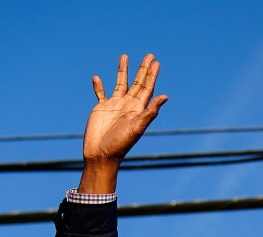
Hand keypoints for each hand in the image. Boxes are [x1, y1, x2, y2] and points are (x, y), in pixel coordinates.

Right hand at [78, 54, 167, 193]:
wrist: (101, 155)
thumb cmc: (120, 144)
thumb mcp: (138, 127)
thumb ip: (150, 112)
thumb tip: (165, 96)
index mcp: (138, 109)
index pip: (147, 88)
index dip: (152, 75)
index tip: (156, 62)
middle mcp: (128, 105)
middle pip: (137, 83)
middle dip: (143, 70)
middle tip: (149, 55)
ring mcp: (114, 106)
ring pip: (120, 84)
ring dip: (122, 71)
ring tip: (124, 56)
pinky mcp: (101, 109)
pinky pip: (100, 94)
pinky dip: (98, 86)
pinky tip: (97, 77)